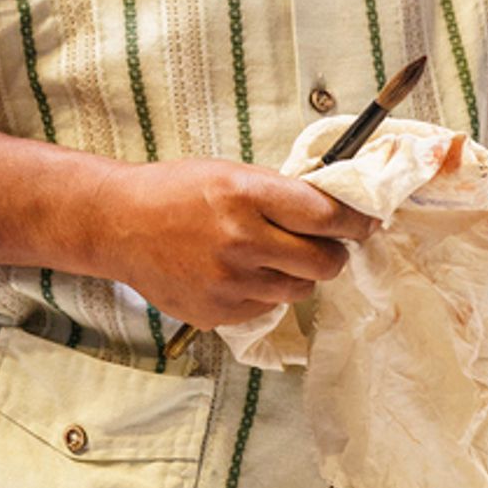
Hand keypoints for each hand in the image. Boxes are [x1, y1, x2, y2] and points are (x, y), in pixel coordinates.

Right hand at [84, 156, 378, 329]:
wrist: (120, 224)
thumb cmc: (178, 191)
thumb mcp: (231, 173)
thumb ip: (280, 193)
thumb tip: (336, 210)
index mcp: (247, 194)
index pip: (325, 215)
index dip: (355, 221)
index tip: (366, 223)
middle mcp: (240, 240)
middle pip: (324, 261)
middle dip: (335, 253)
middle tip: (328, 244)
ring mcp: (228, 282)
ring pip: (300, 289)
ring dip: (298, 273)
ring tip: (272, 255)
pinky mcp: (217, 314)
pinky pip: (267, 307)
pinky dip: (265, 291)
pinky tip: (241, 272)